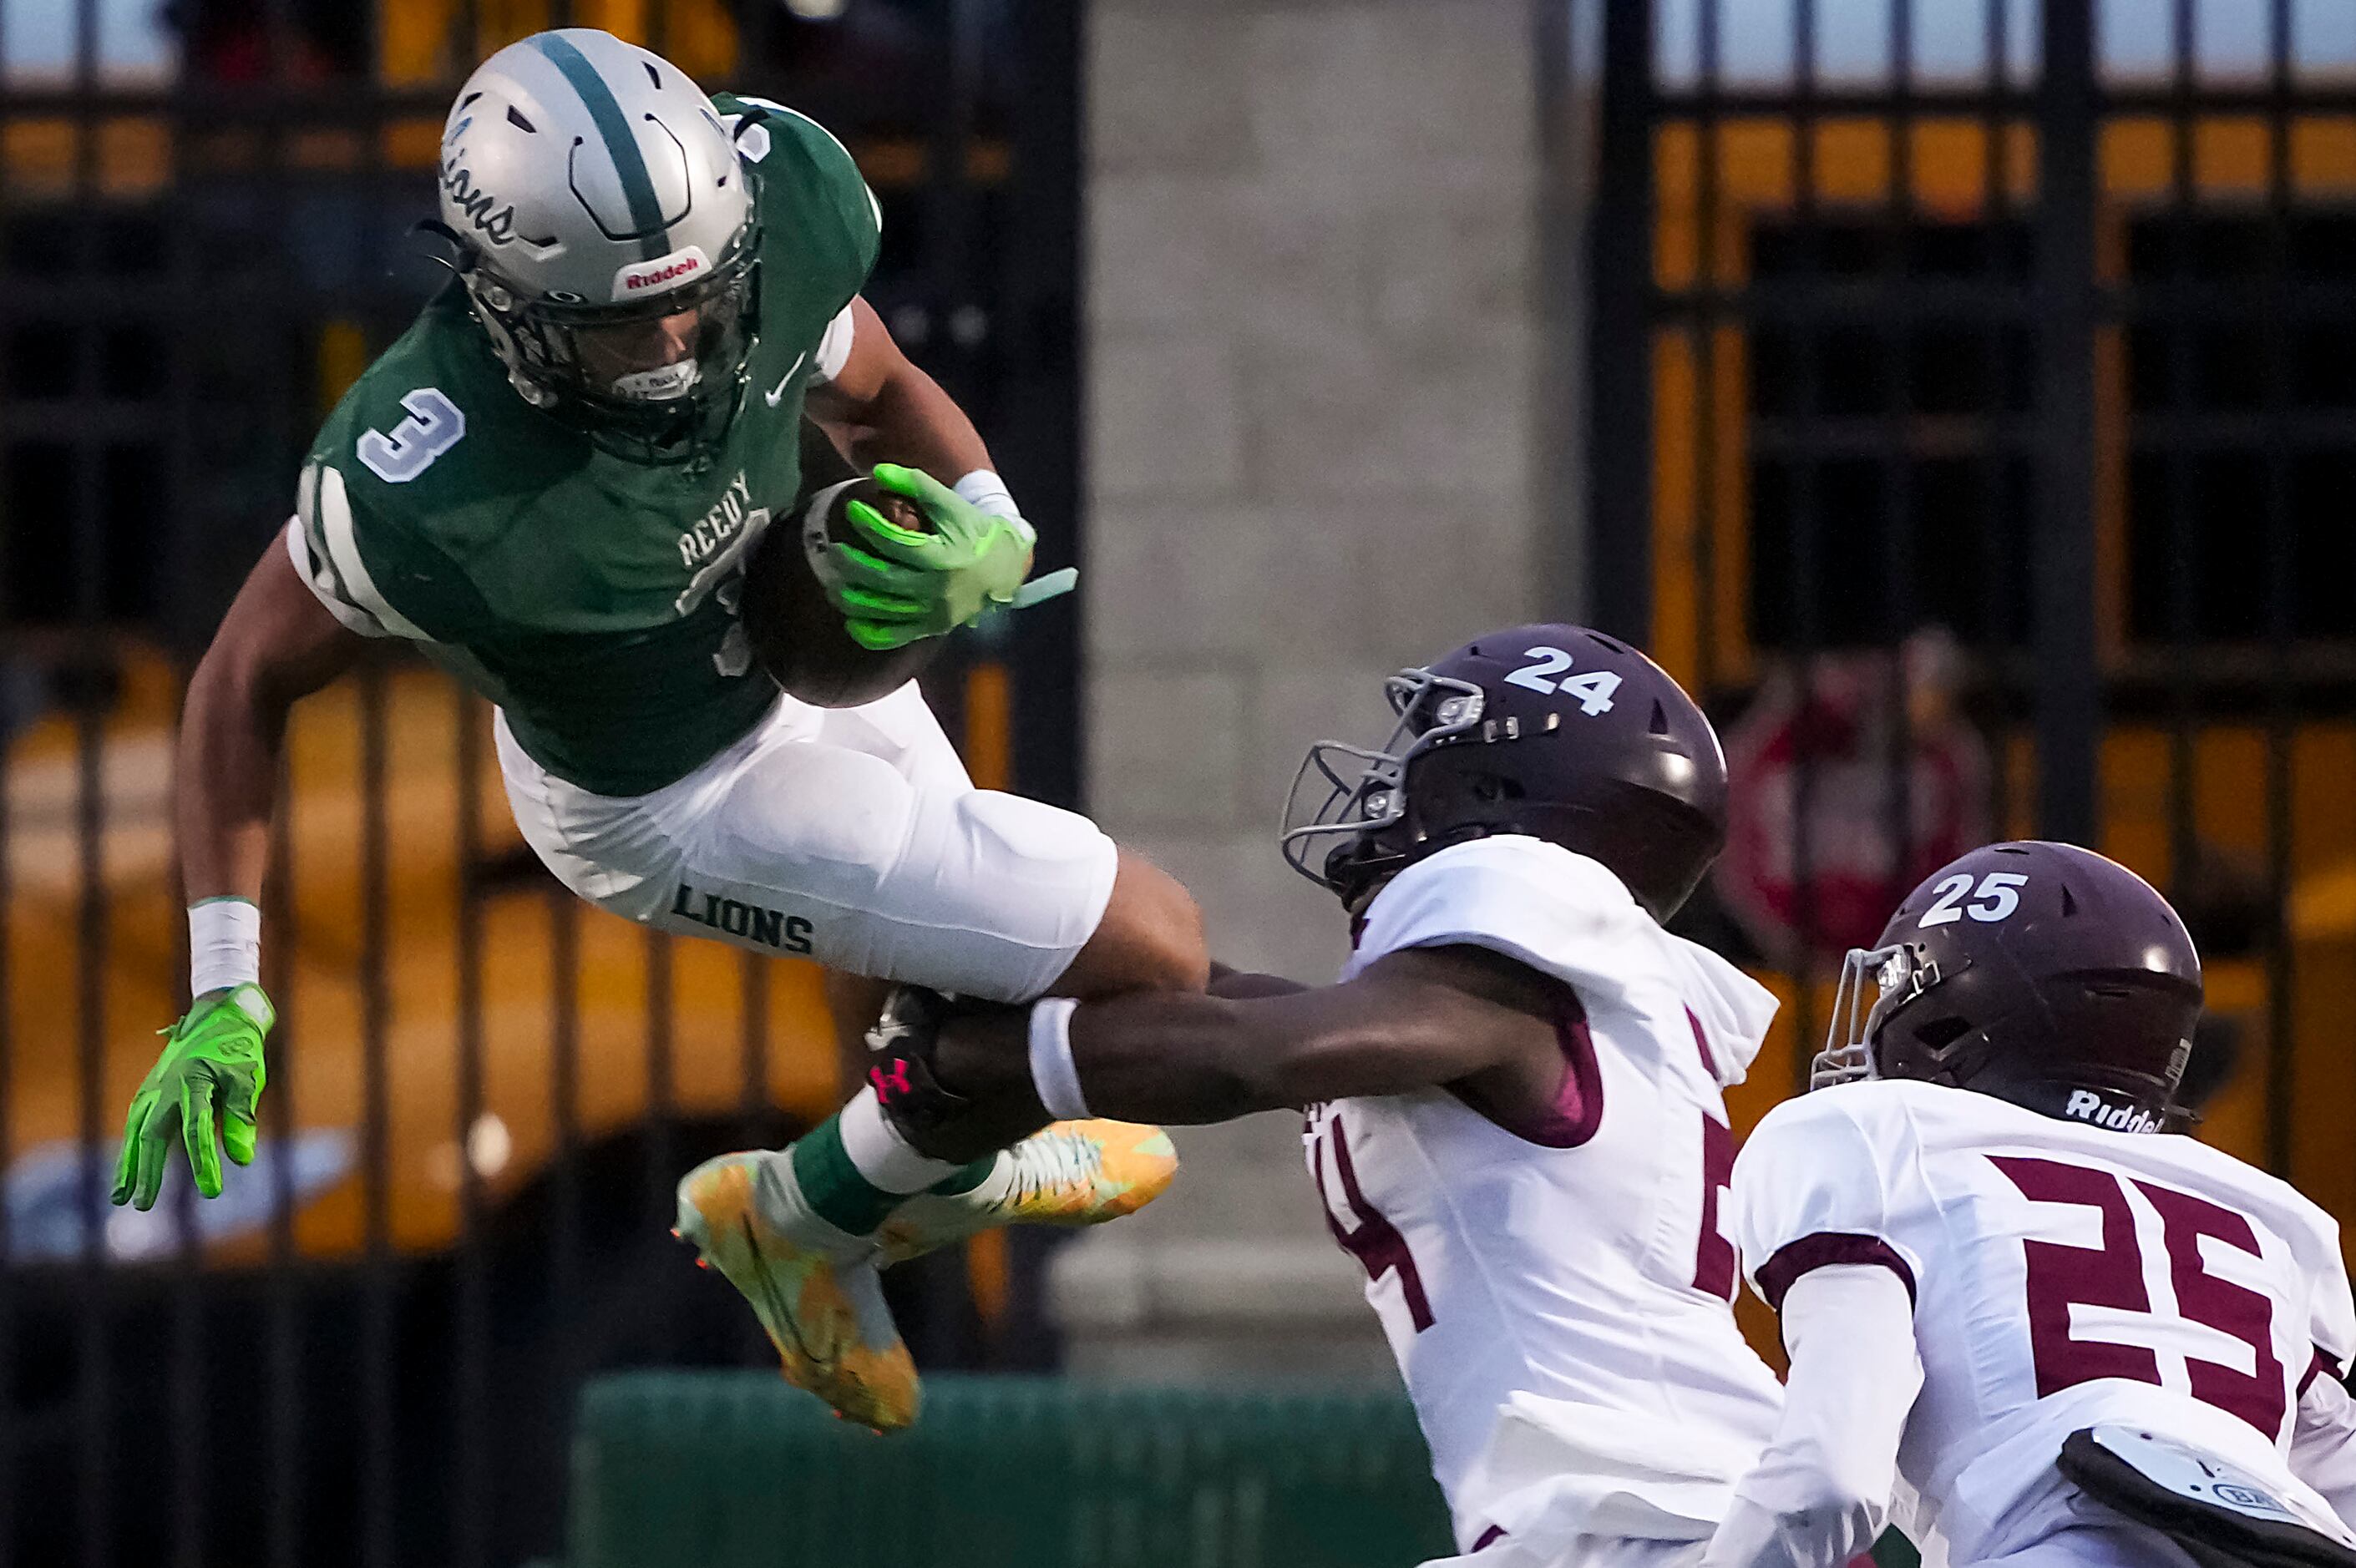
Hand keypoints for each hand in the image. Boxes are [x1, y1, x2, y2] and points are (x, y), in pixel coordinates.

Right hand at [111, 984, 274, 1210]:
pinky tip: (128, 1171)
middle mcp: (166, 1087)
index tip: (212, 1193)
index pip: (197, 1131)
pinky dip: (131, 1148)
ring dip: (129, 1165)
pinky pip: (136, 1123)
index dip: (204, 1163)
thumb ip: (241, 1119)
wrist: (220, 1016)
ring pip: (137, 1132)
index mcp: (193, 1082)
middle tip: (143, 1206)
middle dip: (148, 1173)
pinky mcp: (149, 1089)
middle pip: (154, 1136)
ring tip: (122, 1197)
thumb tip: (242, 1161)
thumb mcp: (247, 1080)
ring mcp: (153, 1088)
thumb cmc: (239, 1049)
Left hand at [828, 463, 1076, 650]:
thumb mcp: (950, 503)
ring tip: (832, 582)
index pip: (897, 543)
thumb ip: (916, 484)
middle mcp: (938, 589)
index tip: (852, 510)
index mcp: (944, 557)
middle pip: (884, 579)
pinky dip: (869, 633)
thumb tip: (878, 472)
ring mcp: (934, 613)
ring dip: (852, 598)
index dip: (870, 525)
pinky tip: (851, 621)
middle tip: (832, 550)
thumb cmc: (974, 530)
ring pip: (884, 611)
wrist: (1006, 568)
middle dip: (852, 565)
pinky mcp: (932, 627)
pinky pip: (895, 637)